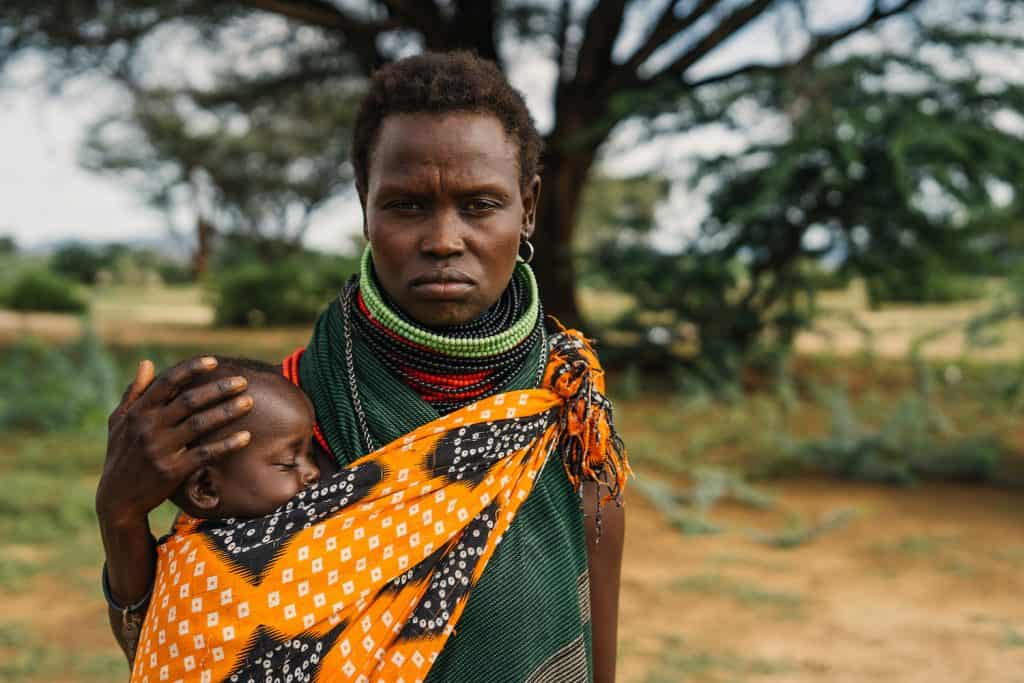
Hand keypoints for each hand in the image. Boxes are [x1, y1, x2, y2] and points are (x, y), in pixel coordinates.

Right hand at [95, 356, 253, 526]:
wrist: (118, 499)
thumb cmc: (121, 455)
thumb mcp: (119, 422)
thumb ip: (134, 392)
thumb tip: (147, 363)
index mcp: (138, 412)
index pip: (167, 383)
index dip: (191, 369)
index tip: (213, 361)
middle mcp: (149, 427)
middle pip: (190, 401)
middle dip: (218, 389)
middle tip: (242, 381)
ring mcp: (161, 449)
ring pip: (200, 424)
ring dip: (227, 411)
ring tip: (249, 402)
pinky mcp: (173, 471)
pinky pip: (205, 454)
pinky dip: (226, 445)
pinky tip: (246, 437)